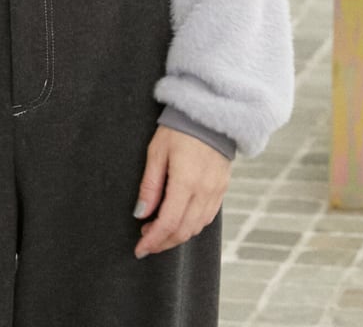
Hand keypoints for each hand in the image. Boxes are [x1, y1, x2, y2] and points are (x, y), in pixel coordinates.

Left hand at [132, 125, 231, 258]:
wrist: (211, 114)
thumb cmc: (180, 129)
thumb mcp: (157, 151)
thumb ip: (150, 185)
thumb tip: (141, 213)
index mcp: (186, 181)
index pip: (169, 223)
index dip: (153, 240)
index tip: (140, 249)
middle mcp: (204, 191)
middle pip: (183, 231)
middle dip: (163, 242)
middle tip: (146, 241)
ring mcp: (216, 192)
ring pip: (196, 227)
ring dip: (177, 236)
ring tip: (158, 231)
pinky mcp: (222, 190)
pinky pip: (207, 218)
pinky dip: (191, 226)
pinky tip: (179, 221)